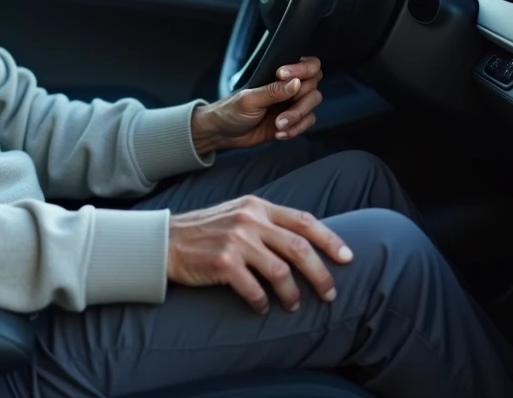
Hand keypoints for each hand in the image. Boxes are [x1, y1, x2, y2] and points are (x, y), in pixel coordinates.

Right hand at [166, 195, 352, 312]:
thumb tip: (303, 242)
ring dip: (293, 294)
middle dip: (321, 275)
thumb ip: (266, 222)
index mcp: (257, 206)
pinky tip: (262, 306)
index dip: (330, 240)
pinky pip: (254, 289)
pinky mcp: (223, 263)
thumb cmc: (205, 231)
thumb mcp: (238, 214)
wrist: (165, 241)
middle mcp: (250, 220)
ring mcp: (236, 241)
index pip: (304, 221)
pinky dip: (262, 302)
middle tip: (329, 294)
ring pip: (281, 272)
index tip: (347, 257)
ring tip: (294, 305)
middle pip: (300, 249)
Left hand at [190, 57, 322, 154]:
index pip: (307, 65)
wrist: (224, 134)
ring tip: (278, 126)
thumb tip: (297, 82)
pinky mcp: (293, 121)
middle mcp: (289, 87)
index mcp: (279, 75)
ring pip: (312, 105)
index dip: (303, 69)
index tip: (282, 75)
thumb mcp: (250, 99)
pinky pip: (308, 122)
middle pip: (313, 87)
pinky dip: (296, 129)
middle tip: (281, 115)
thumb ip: (273, 91)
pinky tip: (280, 134)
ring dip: (297, 118)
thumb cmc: (231, 110)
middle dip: (300, 103)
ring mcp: (292, 104)